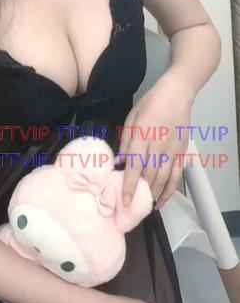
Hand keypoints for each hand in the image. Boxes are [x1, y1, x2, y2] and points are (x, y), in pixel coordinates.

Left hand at [117, 72, 193, 209]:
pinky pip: (176, 175)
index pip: (134, 166)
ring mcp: (172, 150)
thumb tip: (120, 161)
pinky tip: (161, 200)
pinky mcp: (182, 152)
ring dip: (154, 194)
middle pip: (149, 175)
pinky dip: (170, 190)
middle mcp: (158, 145)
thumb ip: (125, 141)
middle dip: (140, 193)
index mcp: (142, 136)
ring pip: (163, 178)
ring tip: (144, 206)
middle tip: (131, 208)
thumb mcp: (131, 118)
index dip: (129, 185)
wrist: (176, 94)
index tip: (125, 201)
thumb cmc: (150, 104)